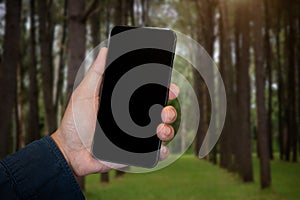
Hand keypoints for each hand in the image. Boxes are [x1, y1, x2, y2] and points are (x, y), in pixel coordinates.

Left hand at [51, 48, 178, 175]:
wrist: (69, 150)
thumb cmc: (75, 121)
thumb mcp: (84, 93)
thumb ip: (96, 73)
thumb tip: (105, 50)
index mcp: (126, 103)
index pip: (150, 94)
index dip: (164, 90)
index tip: (171, 88)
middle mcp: (134, 120)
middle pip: (161, 113)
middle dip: (170, 111)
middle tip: (165, 111)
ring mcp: (136, 137)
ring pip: (162, 132)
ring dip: (168, 130)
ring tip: (160, 130)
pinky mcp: (134, 153)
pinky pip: (153, 153)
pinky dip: (162, 152)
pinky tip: (160, 149)